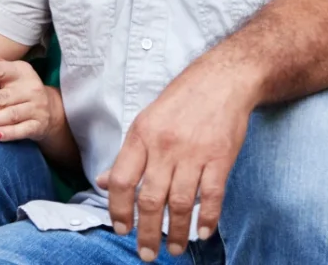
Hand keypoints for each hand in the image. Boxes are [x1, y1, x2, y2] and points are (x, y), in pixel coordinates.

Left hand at [0, 34, 60, 142]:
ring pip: (10, 114)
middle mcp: (29, 88)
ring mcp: (35, 107)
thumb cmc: (19, 87)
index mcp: (20, 71)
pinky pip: (23, 130)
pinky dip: (10, 133)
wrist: (50, 109)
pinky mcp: (39, 125)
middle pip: (1, 97)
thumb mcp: (7, 71)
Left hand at [97, 63, 254, 262]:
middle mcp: (165, 146)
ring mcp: (194, 153)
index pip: (122, 180)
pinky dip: (207, 219)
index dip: (118, 210)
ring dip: (177, 232)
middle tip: (147, 254)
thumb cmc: (182, 100)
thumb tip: (105, 182)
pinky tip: (202, 233)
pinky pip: (212, 195)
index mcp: (142, 136)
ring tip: (174, 249)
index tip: (121, 229)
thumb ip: (128, 155)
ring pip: (181, 203)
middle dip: (146, 233)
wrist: (222, 80)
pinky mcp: (220, 157)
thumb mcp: (146, 121)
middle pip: (151, 199)